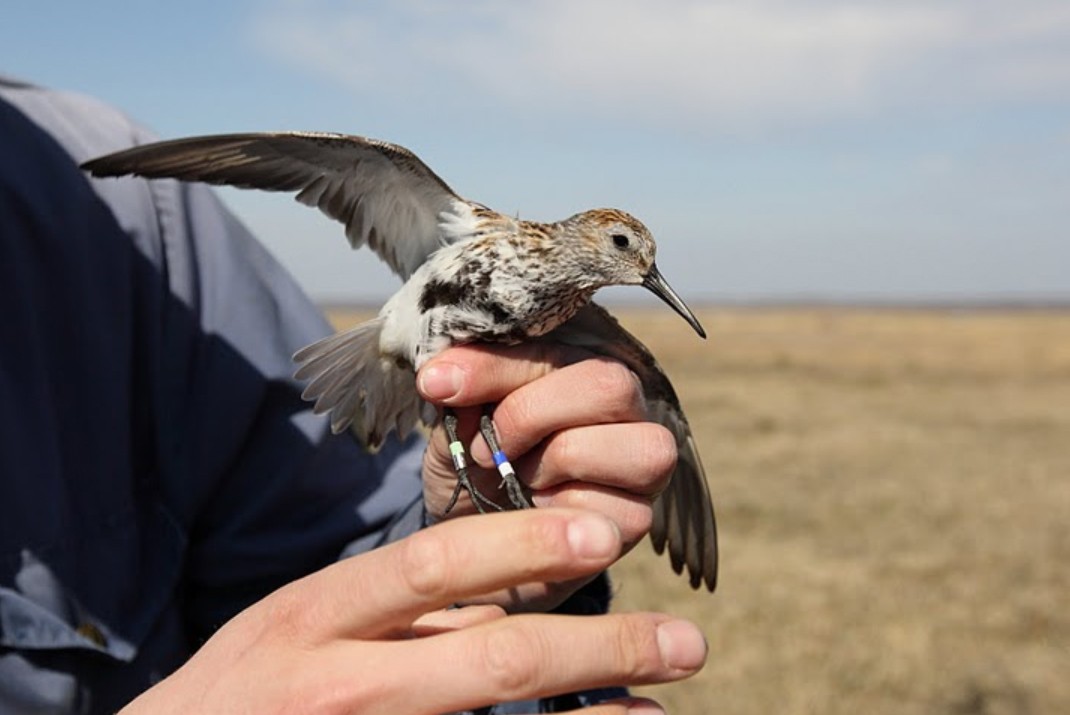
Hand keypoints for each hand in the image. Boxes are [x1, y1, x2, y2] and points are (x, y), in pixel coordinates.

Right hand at [118, 509, 705, 714]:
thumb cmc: (247, 681)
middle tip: (685, 640)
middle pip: (485, 660)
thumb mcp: (304, 618)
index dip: (521, 547)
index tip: (600, 532)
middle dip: (596, 647)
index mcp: (313, 613)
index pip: (430, 567)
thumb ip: (397, 600)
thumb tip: (516, 574)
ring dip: (590, 708)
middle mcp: (338, 681)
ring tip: (665, 696)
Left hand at [417, 343, 677, 609]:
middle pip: (611, 385)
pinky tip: (541, 510)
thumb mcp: (457, 423)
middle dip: (532, 414)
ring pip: (639, 445)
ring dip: (562, 461)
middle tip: (488, 447)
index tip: (436, 384)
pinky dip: (571, 510)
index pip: (553, 346)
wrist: (472, 538)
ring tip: (522, 477)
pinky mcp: (639, 515)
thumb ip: (461, 394)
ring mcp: (643, 461)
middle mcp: (625, 406)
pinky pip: (627, 508)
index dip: (493, 365)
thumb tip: (440, 378)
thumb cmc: (474, 464)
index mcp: (580, 365)